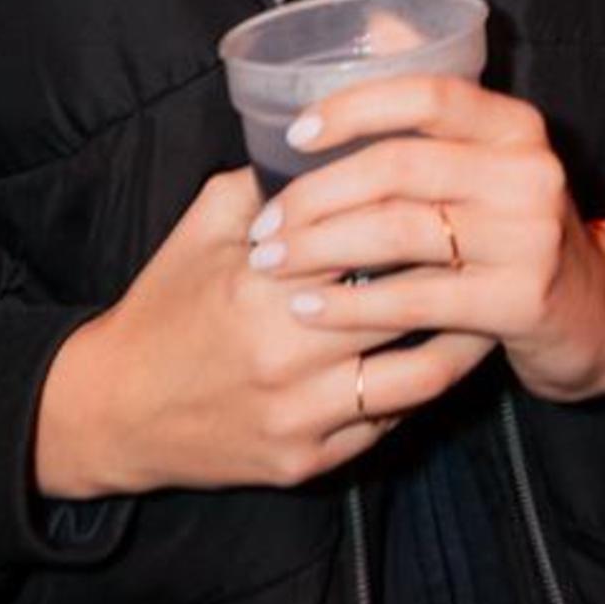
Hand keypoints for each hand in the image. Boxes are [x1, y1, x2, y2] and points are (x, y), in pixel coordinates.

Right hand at [34, 166, 492, 499]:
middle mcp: (286, 352)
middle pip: (408, 304)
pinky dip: (421, 389)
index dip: (425, 217)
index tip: (463, 195)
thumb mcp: (204, 224)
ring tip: (488, 305)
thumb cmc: (164, 303)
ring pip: (418, 375)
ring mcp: (300, 414)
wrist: (111, 411)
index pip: (374, 239)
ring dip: (463, 340)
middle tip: (493, 248)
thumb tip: (336, 140)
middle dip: (456, 273)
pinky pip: (389, 423)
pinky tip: (441, 358)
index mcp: (263, 281)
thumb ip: (268, 180)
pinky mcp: (304, 462)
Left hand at [240, 75, 604, 404]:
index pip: (429, 93)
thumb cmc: (517, 227)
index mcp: (516, 126)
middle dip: (316, 195)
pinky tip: (309, 309)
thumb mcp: (493, 160)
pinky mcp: (518, 299)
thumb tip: (374, 26)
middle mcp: (528, 172)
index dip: (355, 107)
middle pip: (399, 168)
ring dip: (320, 249)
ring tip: (273, 261)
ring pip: (398, 232)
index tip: (296, 133)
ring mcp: (527, 237)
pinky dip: (350, 304)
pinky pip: (413, 299)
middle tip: (266, 224)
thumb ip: (437, 108)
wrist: (592, 311)